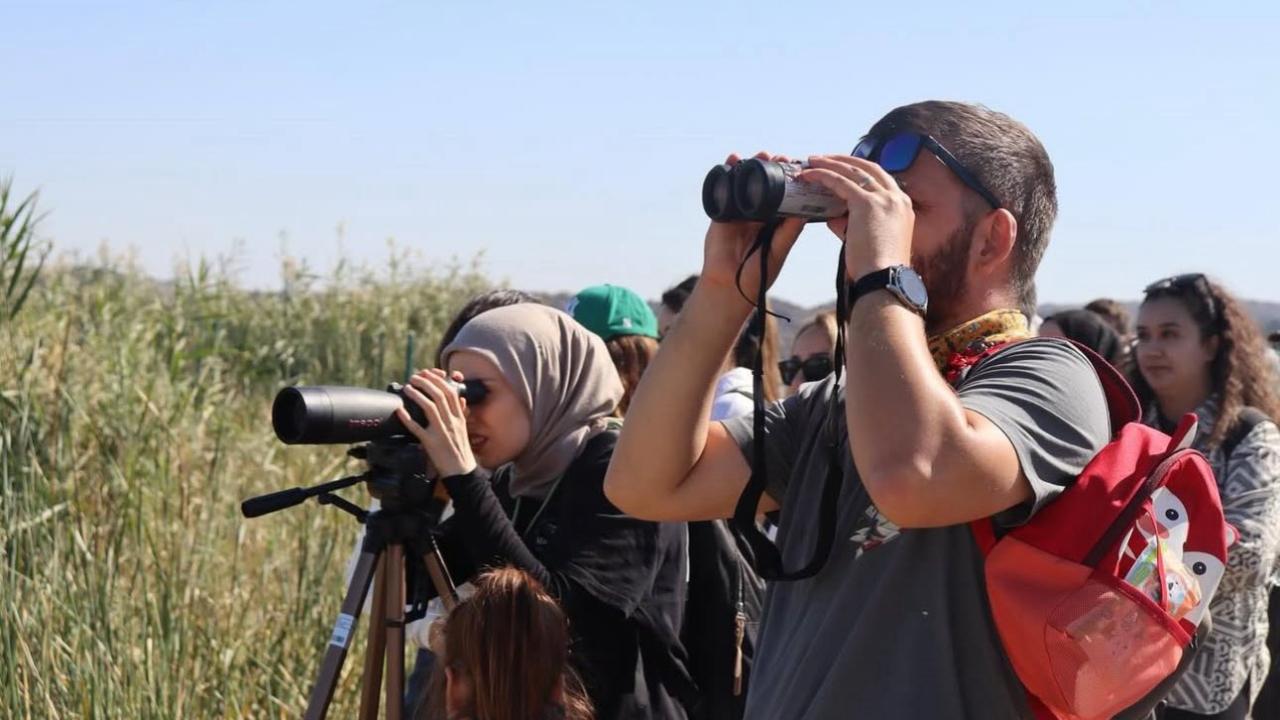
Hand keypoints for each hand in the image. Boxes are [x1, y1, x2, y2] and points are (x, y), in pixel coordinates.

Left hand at [395, 368, 477, 477]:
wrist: (461, 471)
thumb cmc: (461, 450)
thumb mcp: (464, 428)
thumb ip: (461, 412)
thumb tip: (461, 397)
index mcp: (459, 418)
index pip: (451, 393)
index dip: (439, 380)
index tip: (429, 374)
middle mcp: (451, 422)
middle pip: (439, 396)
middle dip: (426, 383)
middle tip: (415, 377)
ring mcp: (441, 432)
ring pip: (429, 407)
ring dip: (417, 395)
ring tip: (408, 388)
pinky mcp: (431, 443)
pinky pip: (417, 428)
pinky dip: (407, 418)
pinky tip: (400, 411)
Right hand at [699, 152, 806, 298]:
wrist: (729, 286)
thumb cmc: (757, 274)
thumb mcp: (778, 250)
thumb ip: (789, 232)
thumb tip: (804, 210)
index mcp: (775, 221)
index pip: (784, 194)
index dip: (790, 179)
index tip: (797, 165)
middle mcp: (758, 214)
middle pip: (765, 184)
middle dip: (771, 167)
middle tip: (779, 157)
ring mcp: (739, 212)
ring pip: (745, 183)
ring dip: (751, 166)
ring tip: (760, 155)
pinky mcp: (722, 213)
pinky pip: (724, 189)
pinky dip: (727, 173)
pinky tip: (733, 160)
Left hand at [798, 155, 913, 280]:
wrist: (884, 279)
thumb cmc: (876, 268)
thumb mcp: (868, 240)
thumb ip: (851, 225)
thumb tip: (832, 218)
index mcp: (903, 206)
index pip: (881, 179)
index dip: (860, 171)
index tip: (843, 169)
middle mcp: (896, 198)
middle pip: (868, 167)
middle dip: (844, 160)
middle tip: (824, 158)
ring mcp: (884, 198)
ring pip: (853, 170)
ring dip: (830, 163)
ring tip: (812, 161)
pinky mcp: (866, 203)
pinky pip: (840, 181)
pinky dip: (822, 175)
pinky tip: (808, 175)